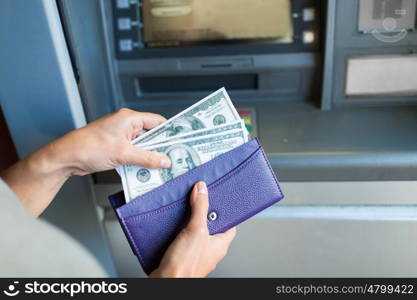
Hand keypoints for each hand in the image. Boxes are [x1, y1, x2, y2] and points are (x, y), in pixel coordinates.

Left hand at [1, 108, 170, 215]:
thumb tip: (164, 161)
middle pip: (151, 134)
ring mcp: (119, 135)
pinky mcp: (115, 146)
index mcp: (128, 118)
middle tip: (174, 157)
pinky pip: (133, 152)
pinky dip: (139, 160)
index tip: (181, 140)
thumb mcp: (123, 154)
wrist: (66, 158)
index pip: (156, 121)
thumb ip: (147, 158)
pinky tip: (145, 169)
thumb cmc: (88, 148)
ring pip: (142, 145)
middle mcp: (125, 124)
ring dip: (149, 155)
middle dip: (160, 146)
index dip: (169, 131)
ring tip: (162, 166)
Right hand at [150, 182, 235, 277]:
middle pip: (209, 225)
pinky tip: (171, 223)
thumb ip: (200, 208)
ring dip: (187, 219)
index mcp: (220, 244)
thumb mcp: (196, 229)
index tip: (218, 199)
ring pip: (194, 230)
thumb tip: (202, 190)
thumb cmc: (186, 266)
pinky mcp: (180, 254)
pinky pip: (181, 237)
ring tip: (183, 208)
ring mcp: (195, 252)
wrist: (166, 282)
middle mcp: (209, 249)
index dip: (224, 211)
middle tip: (196, 199)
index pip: (229, 224)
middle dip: (202, 212)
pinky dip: (176, 229)